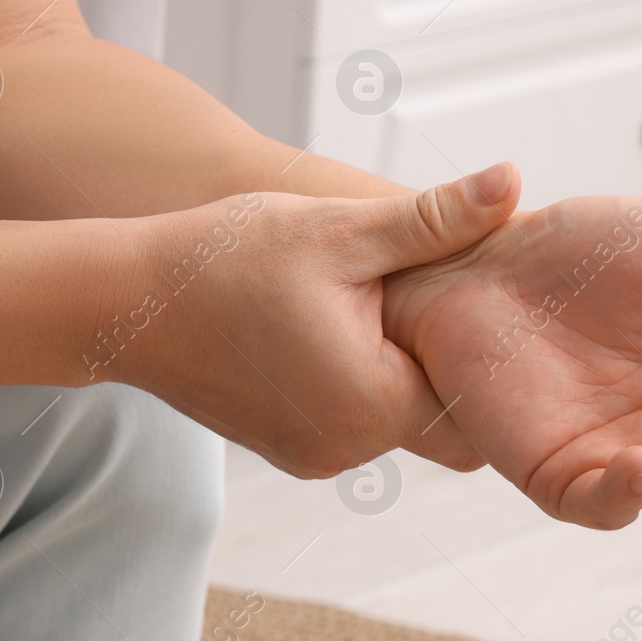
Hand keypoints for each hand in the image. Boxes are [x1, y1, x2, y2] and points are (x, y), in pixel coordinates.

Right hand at [102, 174, 516, 478]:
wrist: (127, 300)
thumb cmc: (227, 258)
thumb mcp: (339, 228)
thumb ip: (434, 218)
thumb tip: (514, 183)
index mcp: (374, 402)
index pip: (478, 397)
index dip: (490, 347)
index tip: (483, 295)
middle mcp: (351, 448)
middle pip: (442, 417)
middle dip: (447, 361)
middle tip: (433, 294)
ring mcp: (316, 456)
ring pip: (396, 421)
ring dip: (399, 370)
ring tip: (381, 304)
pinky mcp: (289, 450)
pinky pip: (353, 423)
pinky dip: (359, 382)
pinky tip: (336, 327)